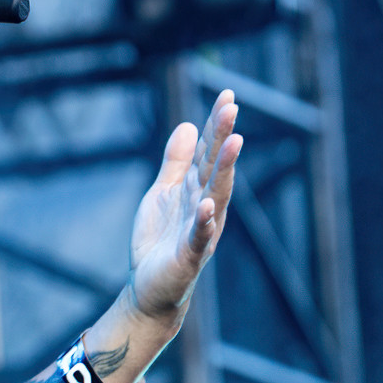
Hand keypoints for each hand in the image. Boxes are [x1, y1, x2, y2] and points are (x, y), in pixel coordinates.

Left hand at [129, 89, 242, 323]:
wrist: (150, 288)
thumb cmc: (160, 241)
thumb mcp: (163, 192)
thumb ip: (176, 162)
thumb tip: (188, 125)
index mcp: (197, 189)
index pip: (210, 152)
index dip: (216, 124)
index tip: (227, 95)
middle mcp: (205, 206)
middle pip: (216, 167)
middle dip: (223, 136)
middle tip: (231, 106)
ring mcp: (200, 230)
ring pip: (215, 195)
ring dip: (224, 170)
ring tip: (233, 142)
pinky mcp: (189, 255)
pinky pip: (198, 236)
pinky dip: (203, 222)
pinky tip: (207, 206)